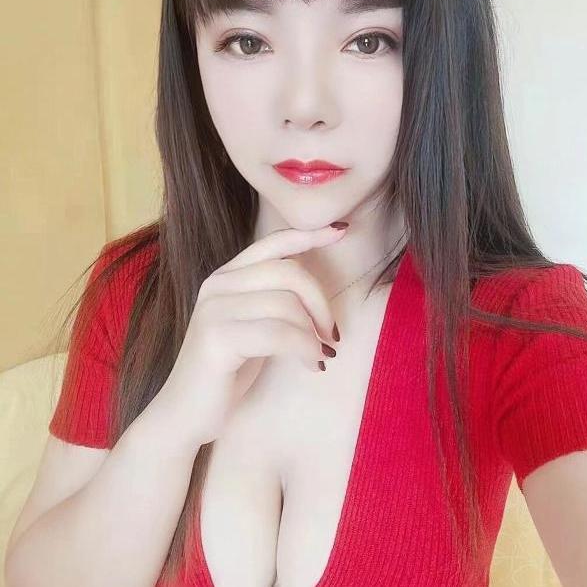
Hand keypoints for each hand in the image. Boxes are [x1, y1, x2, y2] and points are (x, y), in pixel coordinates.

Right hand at [154, 222, 347, 449]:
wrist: (185, 414)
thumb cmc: (227, 371)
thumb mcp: (254, 325)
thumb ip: (274, 298)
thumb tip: (316, 284)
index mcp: (227, 276)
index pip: (273, 242)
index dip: (309, 234)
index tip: (341, 232)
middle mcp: (218, 285)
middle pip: (289, 272)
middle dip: (321, 302)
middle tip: (331, 335)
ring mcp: (214, 309)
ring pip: (288, 304)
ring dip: (314, 334)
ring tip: (318, 356)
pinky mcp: (218, 338)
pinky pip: (280, 333)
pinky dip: (305, 348)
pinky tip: (311, 365)